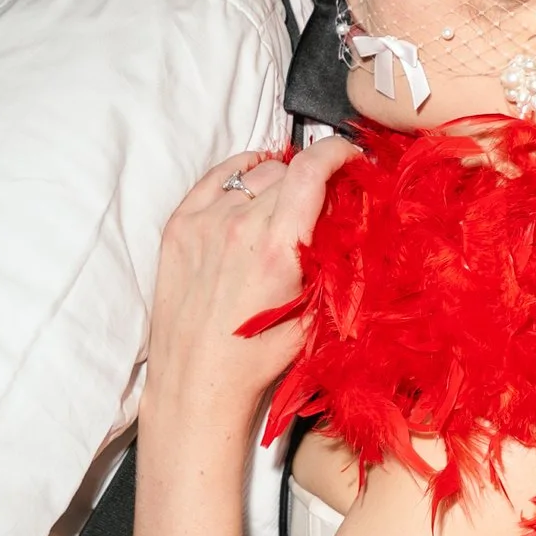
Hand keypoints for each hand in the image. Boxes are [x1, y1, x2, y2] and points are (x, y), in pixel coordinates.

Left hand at [147, 138, 358, 421]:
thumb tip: (356, 223)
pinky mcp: (179, 227)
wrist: (196, 383)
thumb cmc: (257, 359)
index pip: (311, 170)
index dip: (337, 152)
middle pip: (286, 169)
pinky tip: (250, 186)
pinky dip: (239, 174)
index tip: (350, 157)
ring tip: (283, 203)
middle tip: (321, 198)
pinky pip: (216, 177)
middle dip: (311, 176)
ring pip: (254, 171)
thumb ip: (336, 266)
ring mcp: (204, 223)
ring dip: (276, 180)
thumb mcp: (315, 317)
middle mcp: (240, 228)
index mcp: (279, 250)